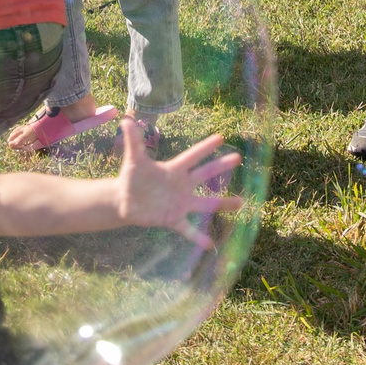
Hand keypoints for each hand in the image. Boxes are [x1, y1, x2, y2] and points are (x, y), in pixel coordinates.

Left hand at [112, 116, 244, 245]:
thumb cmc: (131, 178)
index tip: (220, 138)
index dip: (204, 147)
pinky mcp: (173, 218)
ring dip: (222, 203)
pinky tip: (210, 244)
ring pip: (205, 203)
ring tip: (241, 202)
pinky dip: (198, 237)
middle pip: (204, 174)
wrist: (124, 200)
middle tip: (237, 157)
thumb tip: (125, 120)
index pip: (192, 156)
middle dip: (220, 166)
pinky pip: (188, 229)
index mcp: (174, 169)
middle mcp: (182, 185)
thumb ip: (133, 141)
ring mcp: (180, 203)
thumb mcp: (133, 160)